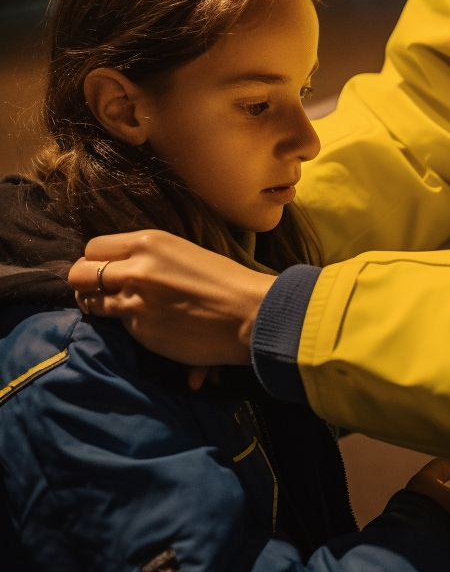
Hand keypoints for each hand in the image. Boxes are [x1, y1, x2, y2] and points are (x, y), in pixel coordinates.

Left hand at [68, 231, 273, 377]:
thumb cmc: (225, 281)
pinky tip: (146, 326)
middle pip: (79, 273)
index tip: (104, 271)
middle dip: (84, 284)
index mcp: (148, 242)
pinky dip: (126, 328)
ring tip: (115, 310)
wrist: (249, 313)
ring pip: (89, 302)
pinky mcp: (140, 330)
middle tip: (99, 292)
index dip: (95, 261)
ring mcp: (134, 301)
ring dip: (97, 306)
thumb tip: (120, 266)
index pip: (93, 248)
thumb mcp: (182, 253)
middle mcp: (136, 268)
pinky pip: (116, 327)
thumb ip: (147, 257)